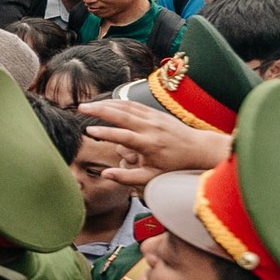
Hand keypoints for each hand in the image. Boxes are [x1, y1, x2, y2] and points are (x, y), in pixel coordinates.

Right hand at [79, 98, 230, 188]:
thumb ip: (127, 177)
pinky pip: (133, 104)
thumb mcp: (152, 177)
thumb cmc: (175, 165)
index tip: (88, 131)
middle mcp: (151, 127)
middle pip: (121, 114)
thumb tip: (105, 174)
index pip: (123, 136)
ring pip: (126, 106)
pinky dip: (117, 102)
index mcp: (149, 144)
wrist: (199, 149)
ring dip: (105, 103)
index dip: (105, 133)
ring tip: (87, 105)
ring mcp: (154, 117)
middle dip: (99, 110)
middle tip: (80, 108)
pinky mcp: (155, 113)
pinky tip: (105, 103)